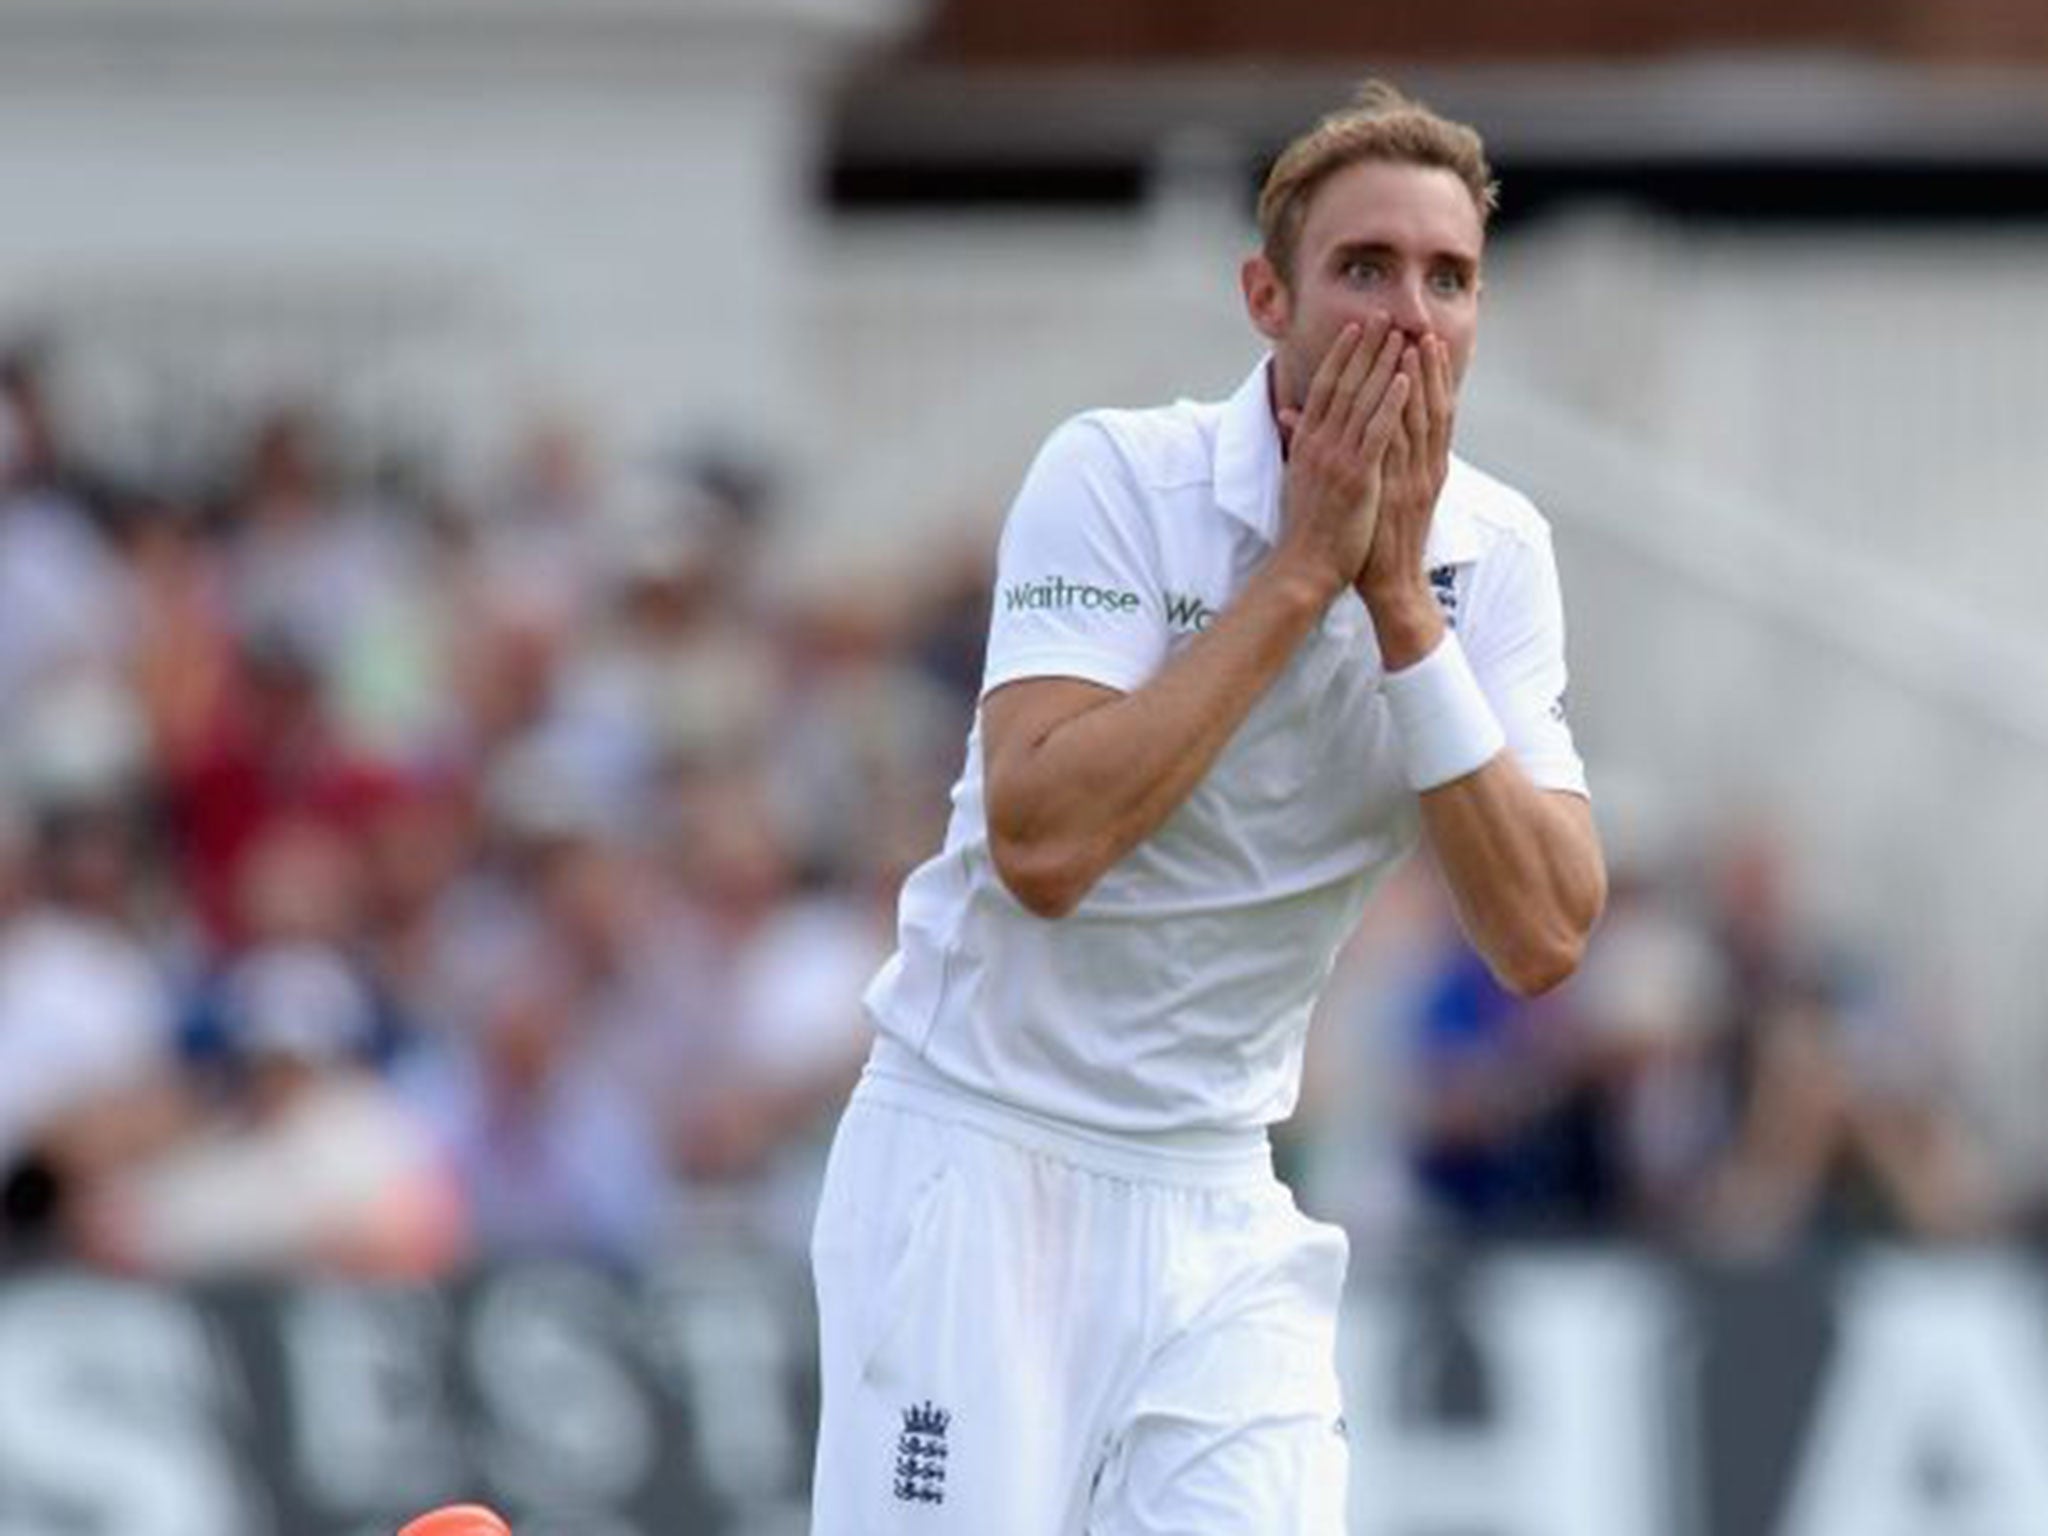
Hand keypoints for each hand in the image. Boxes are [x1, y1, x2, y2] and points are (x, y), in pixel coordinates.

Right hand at [1273, 319, 1409, 602]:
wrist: (1304, 567)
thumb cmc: (1305, 528)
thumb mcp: (1297, 477)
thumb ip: (1298, 441)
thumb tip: (1287, 414)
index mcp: (1307, 443)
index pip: (1325, 388)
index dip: (1342, 355)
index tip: (1356, 329)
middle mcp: (1320, 445)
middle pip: (1345, 384)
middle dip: (1364, 348)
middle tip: (1382, 315)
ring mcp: (1338, 459)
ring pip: (1363, 401)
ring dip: (1383, 365)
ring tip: (1400, 335)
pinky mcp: (1357, 477)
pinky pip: (1377, 432)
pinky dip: (1391, 403)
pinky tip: (1405, 379)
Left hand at [1358, 335, 1454, 665]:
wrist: (1393, 588)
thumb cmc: (1379, 546)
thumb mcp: (1381, 500)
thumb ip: (1376, 467)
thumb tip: (1363, 441)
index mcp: (1425, 471)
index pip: (1431, 415)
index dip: (1430, 380)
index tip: (1424, 344)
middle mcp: (1427, 469)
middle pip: (1431, 408)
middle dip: (1428, 368)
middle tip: (1423, 328)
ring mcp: (1417, 478)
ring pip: (1422, 417)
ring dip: (1419, 377)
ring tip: (1414, 341)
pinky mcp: (1405, 490)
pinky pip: (1406, 442)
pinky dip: (1405, 410)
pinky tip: (1401, 383)